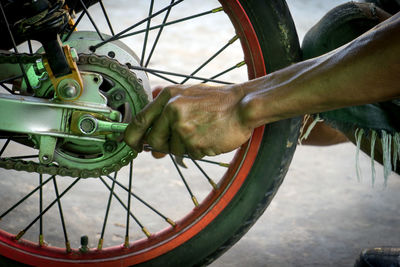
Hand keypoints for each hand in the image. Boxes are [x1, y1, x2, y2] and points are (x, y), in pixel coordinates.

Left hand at [124, 84, 252, 158]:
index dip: (131, 136)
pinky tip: (208, 137)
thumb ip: (166, 103)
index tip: (130, 144)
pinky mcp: (195, 144)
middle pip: (154, 141)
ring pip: (173, 150)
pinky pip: (189, 155)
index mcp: (169, 97)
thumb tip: (148, 120)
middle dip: (162, 146)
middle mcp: (173, 112)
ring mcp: (184, 129)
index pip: (140, 121)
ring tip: (201, 131)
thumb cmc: (216, 101)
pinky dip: (197, 150)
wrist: (242, 106)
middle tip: (179, 139)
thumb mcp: (188, 92)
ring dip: (185, 147)